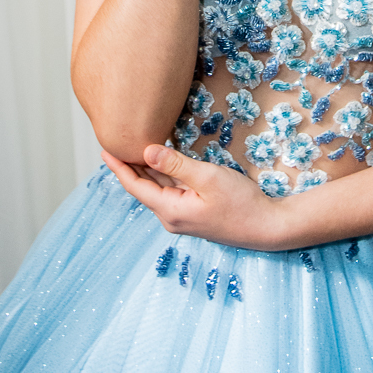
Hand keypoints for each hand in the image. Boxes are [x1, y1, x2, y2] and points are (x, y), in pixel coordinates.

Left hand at [101, 144, 285, 249]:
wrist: (267, 228)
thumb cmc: (240, 203)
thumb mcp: (207, 178)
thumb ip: (175, 166)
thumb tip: (146, 152)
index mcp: (170, 210)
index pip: (136, 187)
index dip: (119, 168)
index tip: (105, 150)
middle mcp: (172, 217)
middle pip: (145, 188)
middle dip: (130, 167)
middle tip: (115, 145)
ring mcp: (184, 217)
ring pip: (159, 190)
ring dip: (147, 171)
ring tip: (134, 151)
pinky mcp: (196, 214)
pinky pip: (172, 192)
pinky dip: (164, 176)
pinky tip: (163, 165)